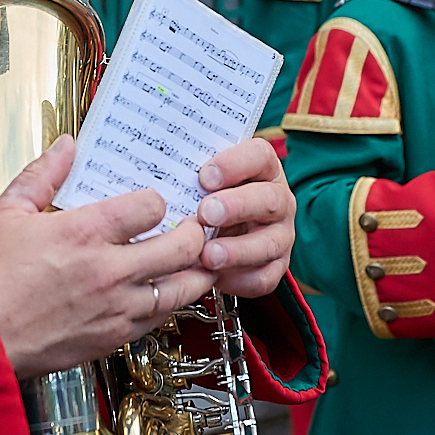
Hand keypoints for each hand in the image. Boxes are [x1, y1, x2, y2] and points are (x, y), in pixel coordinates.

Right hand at [0, 137, 217, 378]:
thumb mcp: (8, 212)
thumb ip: (43, 175)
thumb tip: (65, 147)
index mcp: (85, 233)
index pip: (152, 206)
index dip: (158, 201)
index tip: (154, 204)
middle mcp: (109, 270)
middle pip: (182, 246)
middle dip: (195, 232)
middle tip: (196, 226)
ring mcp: (116, 307)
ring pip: (182, 288)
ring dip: (196, 271)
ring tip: (199, 260)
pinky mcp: (114, 337)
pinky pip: (160, 319)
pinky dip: (171, 304)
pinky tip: (166, 294)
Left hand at [193, 137, 297, 299]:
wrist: (220, 232)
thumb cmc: (204, 198)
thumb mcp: (199, 181)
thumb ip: (188, 175)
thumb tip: (154, 172)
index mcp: (262, 169)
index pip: (259, 155)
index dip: (234, 164)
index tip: (205, 176)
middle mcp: (277, 201)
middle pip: (269, 199)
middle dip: (236, 207)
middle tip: (206, 214)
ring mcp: (280, 235)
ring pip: (270, 243)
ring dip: (238, 250)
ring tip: (208, 255)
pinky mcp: (274, 266)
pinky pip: (264, 277)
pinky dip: (238, 279)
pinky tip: (214, 276)